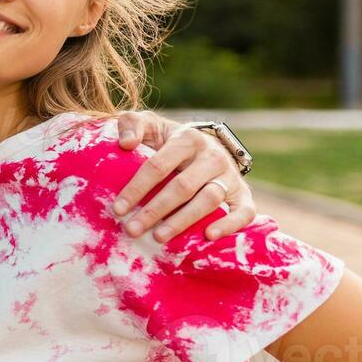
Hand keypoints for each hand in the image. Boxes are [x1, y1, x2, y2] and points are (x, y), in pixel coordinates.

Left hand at [112, 112, 255, 243]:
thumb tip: (126, 143)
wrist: (202, 146)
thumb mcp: (149, 125)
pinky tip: (209, 236)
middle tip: (132, 229)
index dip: (137, 188)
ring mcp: (230, 176)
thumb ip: (131, 124)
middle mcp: (212, 156)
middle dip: (154, 210)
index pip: (159, 166)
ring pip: (208, 200)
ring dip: (182, 221)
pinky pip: (244, 211)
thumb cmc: (167, 140)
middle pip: (182, 187)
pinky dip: (230, 224)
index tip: (118, 209)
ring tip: (158, 237)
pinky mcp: (242, 194)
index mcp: (187, 139)